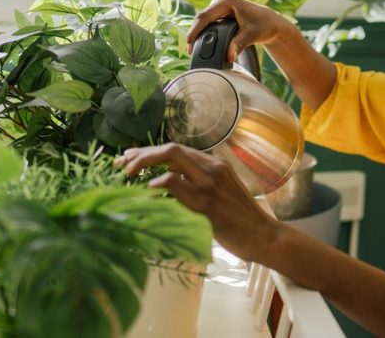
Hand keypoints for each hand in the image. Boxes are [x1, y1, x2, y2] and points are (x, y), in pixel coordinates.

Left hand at [116, 143, 276, 262]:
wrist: (262, 235)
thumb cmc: (239, 219)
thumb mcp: (220, 193)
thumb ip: (197, 184)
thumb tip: (165, 185)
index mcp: (215, 165)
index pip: (177, 150)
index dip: (149, 153)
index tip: (129, 160)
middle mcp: (213, 168)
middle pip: (171, 149)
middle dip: (142, 154)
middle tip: (122, 165)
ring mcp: (210, 184)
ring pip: (172, 159)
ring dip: (144, 164)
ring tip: (128, 175)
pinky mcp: (206, 203)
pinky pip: (176, 184)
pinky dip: (158, 184)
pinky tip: (148, 191)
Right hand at [187, 0, 291, 62]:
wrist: (271, 23)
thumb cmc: (264, 25)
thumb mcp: (251, 35)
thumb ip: (239, 45)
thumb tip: (229, 57)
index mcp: (226, 0)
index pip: (204, 17)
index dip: (194, 32)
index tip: (189, 46)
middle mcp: (220, 0)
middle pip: (201, 19)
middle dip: (195, 35)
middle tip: (191, 53)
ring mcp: (218, 6)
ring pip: (203, 22)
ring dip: (199, 35)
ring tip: (194, 51)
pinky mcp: (219, 12)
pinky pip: (207, 23)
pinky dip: (204, 34)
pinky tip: (201, 45)